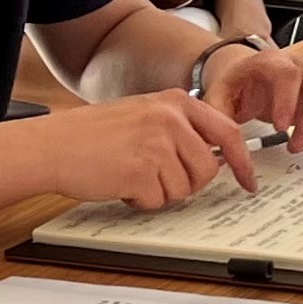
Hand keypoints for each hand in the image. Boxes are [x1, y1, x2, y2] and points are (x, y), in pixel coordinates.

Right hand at [34, 92, 253, 209]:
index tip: (249, 180)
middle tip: (157, 178)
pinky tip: (120, 183)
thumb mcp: (144, 114)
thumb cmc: (93, 134)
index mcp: (175, 102)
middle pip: (207, 169)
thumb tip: (215, 156)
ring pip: (183, 189)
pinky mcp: (141, 171)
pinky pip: (157, 201)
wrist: (53, 145)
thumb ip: (180, 128)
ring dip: (159, 192)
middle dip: (187, 183)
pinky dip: (140, 200)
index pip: (228, 132)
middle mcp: (171, 119)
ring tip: (132, 174)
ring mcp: (157, 144)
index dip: (242, 161)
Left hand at [203, 43, 302, 152]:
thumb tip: (222, 147)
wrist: (250, 75)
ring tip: (300, 145)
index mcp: (272, 61)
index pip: (288, 74)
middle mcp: (301, 65)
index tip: (279, 128)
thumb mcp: (218, 97)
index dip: (287, 101)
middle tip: (294, 145)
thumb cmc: (238, 85)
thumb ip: (217, 119)